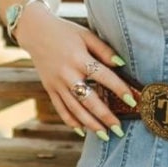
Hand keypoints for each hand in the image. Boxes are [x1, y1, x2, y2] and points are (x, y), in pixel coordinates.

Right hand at [16, 3, 136, 137]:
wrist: (35, 31)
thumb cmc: (65, 31)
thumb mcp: (85, 35)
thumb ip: (103, 50)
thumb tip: (121, 64)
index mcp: (79, 58)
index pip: (104, 77)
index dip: (119, 89)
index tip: (132, 101)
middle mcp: (67, 74)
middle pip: (89, 100)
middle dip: (105, 117)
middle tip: (119, 130)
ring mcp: (56, 83)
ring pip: (74, 109)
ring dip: (90, 124)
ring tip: (104, 135)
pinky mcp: (49, 88)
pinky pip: (60, 108)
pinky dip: (70, 121)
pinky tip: (81, 131)